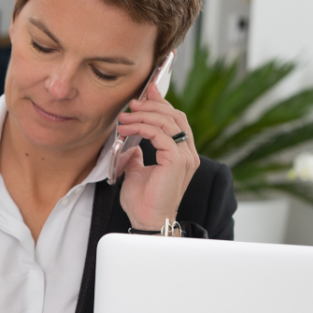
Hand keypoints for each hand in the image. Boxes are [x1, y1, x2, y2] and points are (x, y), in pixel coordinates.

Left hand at [115, 82, 199, 229]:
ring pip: (168, 122)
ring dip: (143, 115)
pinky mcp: (176, 161)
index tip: (147, 92)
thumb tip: (132, 144)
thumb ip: (138, 155)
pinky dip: (141, 127)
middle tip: (132, 103)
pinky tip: (127, 129)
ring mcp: (184, 157)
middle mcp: (187, 153)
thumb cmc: (142, 201)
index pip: (176, 121)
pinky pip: (159, 134)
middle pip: (175, 116)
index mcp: (182, 154)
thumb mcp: (137, 171)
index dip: (162, 104)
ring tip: (124, 118)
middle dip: (152, 105)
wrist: (146, 220)